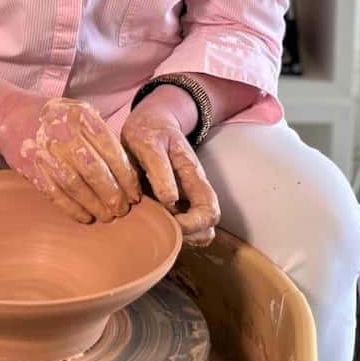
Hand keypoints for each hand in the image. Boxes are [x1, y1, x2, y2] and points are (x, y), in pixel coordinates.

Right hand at [0, 96, 141, 223]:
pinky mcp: (29, 167)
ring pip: (75, 184)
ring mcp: (44, 150)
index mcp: (81, 115)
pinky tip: (84, 217)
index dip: (126, 174)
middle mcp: (63, 131)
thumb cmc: (54, 118)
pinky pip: (54, 193)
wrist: (10, 115)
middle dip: (113, 194)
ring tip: (107, 216)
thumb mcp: (79, 112)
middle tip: (123, 209)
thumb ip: (101, 134)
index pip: (111, 149)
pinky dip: (71, 208)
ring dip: (94, 205)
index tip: (135, 192)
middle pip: (94, 169)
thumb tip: (130, 168)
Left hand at [121, 89, 219, 246]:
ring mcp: (186, 199)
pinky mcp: (173, 203)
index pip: (209, 212)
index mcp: (193, 177)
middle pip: (207, 229)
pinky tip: (149, 225)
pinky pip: (179, 227)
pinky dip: (169, 233)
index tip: (168, 222)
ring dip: (179, 238)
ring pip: (196, 232)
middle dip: (187, 237)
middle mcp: (194, 192)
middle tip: (160, 230)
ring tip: (154, 228)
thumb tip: (170, 201)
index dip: (192, 226)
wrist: (150, 123)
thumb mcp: (150, 145)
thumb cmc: (149, 132)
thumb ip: (160, 170)